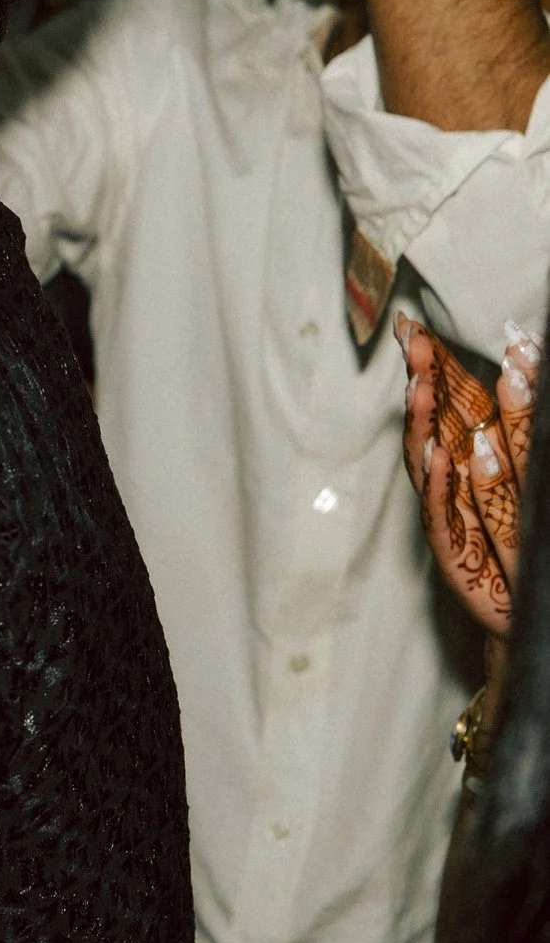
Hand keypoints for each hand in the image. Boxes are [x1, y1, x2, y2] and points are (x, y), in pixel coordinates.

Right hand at [400, 314, 531, 634]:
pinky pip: (444, 514)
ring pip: (431, 462)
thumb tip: (517, 374)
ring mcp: (450, 515)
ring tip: (422, 387)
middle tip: (416, 342)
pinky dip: (440, 485)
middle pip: (435, 424)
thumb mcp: (524, 482)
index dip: (433, 367)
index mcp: (471, 458)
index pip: (451, 403)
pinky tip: (442, 457)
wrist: (526, 614)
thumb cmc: (526, 548)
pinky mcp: (455, 554)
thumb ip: (514, 435)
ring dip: (426, 424)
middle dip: (424, 382)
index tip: (417, 327)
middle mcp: (453, 481)